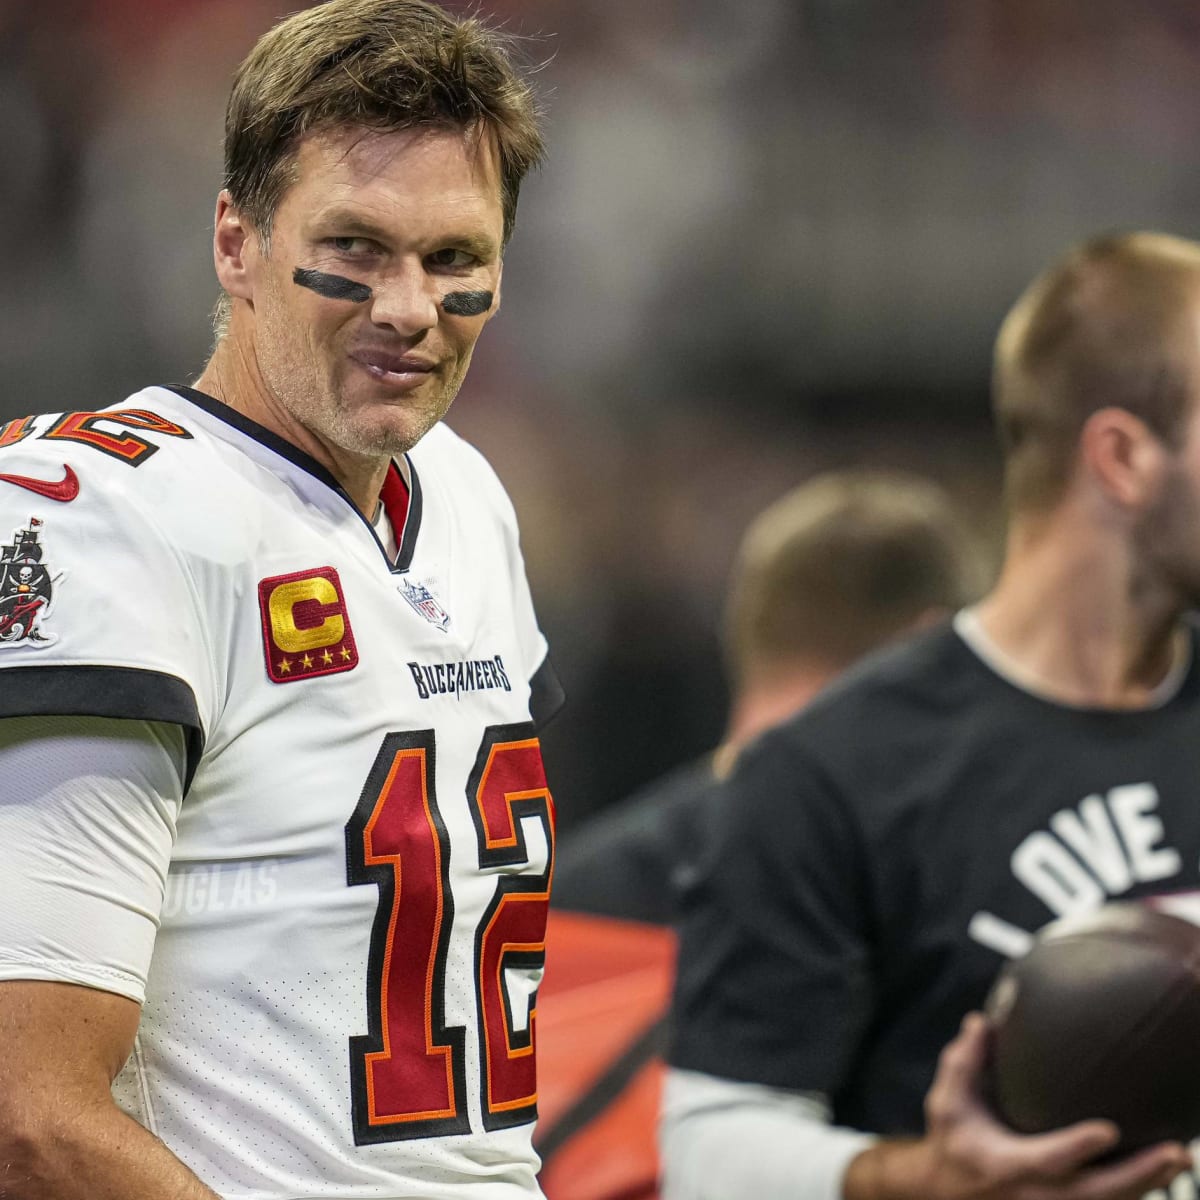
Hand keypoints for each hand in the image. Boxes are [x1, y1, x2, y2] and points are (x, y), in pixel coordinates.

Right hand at [844, 1013, 1191, 1199]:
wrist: (950, 1193)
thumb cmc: (954, 1142)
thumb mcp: (947, 1102)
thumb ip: (964, 1062)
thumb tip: (981, 1020)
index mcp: (1008, 1166)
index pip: (1049, 1161)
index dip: (1078, 1149)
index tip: (1109, 1130)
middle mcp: (1038, 1195)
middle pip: (1099, 1194)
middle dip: (1139, 1175)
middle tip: (1175, 1151)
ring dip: (1150, 1184)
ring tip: (1180, 1156)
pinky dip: (1138, 1191)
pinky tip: (1163, 1170)